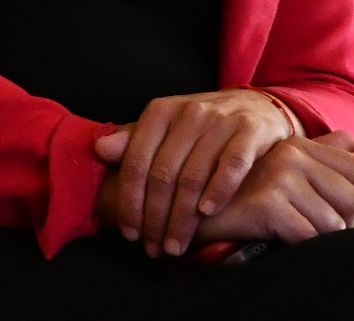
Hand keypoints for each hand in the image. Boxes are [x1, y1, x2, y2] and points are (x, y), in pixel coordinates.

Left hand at [91, 87, 296, 255]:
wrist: (255, 106)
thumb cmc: (202, 124)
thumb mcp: (165, 126)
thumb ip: (134, 140)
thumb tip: (99, 150)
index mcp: (159, 112)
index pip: (136, 161)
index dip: (130, 200)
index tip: (130, 232)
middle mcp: (188, 114)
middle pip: (163, 174)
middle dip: (156, 217)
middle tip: (154, 247)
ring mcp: (220, 121)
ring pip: (194, 176)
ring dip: (183, 217)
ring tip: (176, 244)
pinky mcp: (250, 131)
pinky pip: (232, 165)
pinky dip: (218, 191)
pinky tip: (206, 214)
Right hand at [191, 134, 353, 244]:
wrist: (190, 207)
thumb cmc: (236, 193)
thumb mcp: (277, 168)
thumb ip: (315, 152)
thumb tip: (350, 139)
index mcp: (299, 144)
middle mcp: (293, 152)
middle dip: (345, 229)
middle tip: (319, 235)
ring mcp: (280, 174)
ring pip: (335, 224)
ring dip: (318, 240)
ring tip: (292, 236)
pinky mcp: (267, 200)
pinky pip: (310, 236)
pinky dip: (299, 247)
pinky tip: (277, 240)